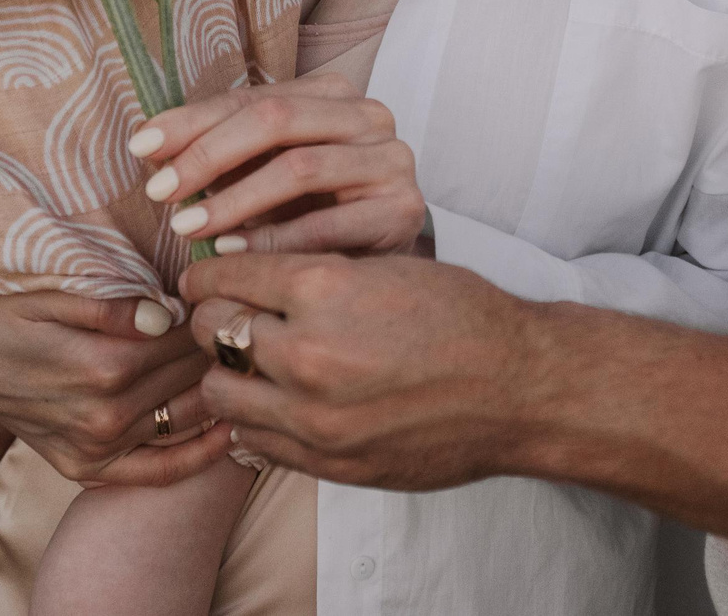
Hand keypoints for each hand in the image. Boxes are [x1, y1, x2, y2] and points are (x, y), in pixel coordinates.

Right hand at [0, 288, 233, 486]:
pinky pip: (158, 472)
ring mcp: (97, 448)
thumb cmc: (1, 314)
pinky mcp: (87, 469)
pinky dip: (199, 455)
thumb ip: (112, 308)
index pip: (185, 337)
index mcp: (102, 363)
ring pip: (186, 418)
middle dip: (219, 348)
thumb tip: (166, 313)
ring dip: (219, 391)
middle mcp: (104, 414)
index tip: (225, 292)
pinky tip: (228, 430)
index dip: (210, 312)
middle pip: (191, 376)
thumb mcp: (50, 295)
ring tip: (241, 363)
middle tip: (239, 323)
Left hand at [129, 73, 425, 256]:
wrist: (389, 270)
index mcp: (333, 93)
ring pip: (298, 167)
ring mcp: (391, 160)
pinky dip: (272, 240)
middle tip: (159, 191)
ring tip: (187, 226)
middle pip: (274, 120)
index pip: (252, 98)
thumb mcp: (269, 172)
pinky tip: (232, 253)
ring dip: (233, 199)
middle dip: (208, 154)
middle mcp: (368, 115)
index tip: (141, 147)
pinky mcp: (401, 210)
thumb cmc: (318, 212)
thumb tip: (151, 148)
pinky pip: (327, 224)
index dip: (192, 121)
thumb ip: (224, 152)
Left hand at [181, 252, 555, 489]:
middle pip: (212, 331)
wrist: (519, 388)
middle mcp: (309, 352)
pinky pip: (255, 439)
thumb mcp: (382, 265)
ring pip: (221, 392)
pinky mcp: (328, 462)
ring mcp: (315, 417)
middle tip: (230, 315)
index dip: (210, 275)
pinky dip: (256, 417)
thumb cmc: (460, 315)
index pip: (224, 277)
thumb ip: (311, 271)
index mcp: (324, 288)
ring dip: (229, 373)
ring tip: (254, 362)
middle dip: (215, 319)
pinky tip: (279, 400)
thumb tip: (244, 271)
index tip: (209, 278)